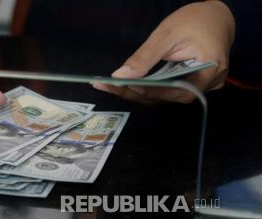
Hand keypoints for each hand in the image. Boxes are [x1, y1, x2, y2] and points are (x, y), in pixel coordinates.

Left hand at [93, 1, 234, 102]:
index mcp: (211, 69)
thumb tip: (121, 75)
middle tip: (110, 87)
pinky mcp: (191, 83)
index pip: (181, 92)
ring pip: (166, 95)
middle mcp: (209, 83)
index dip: (155, 93)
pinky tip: (128, 83)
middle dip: (138, 93)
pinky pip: (167, 90)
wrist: (215, 16)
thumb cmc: (196, 20)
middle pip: (170, 97)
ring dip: (139, 92)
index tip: (130, 86)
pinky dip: (148, 87)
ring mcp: (201, 85)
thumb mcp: (167, 34)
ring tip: (112, 86)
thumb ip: (145, 57)